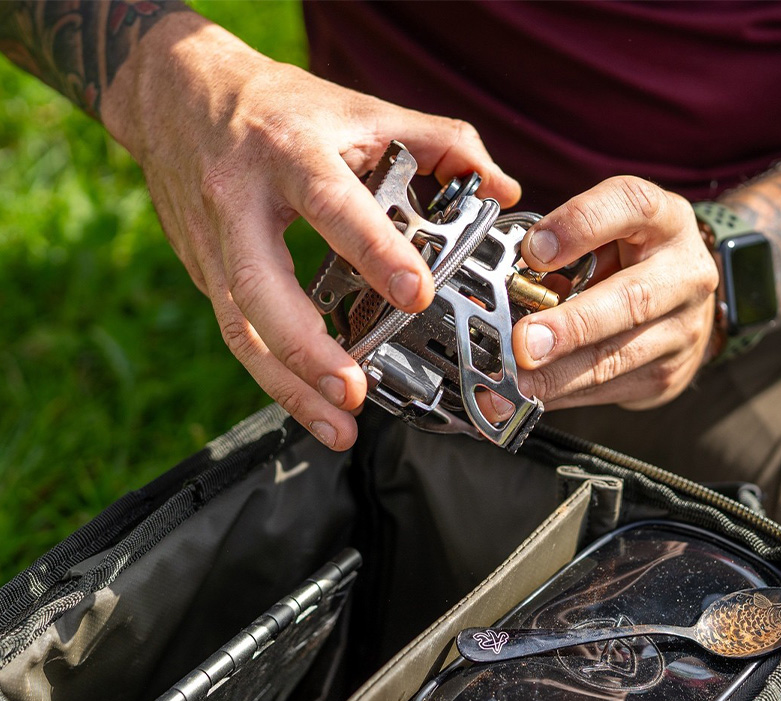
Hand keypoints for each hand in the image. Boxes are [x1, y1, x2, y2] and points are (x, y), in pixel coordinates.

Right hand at [101, 11, 519, 449]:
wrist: (175, 92)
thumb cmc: (279, 107)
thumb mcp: (361, 108)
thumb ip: (441, 143)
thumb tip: (505, 189)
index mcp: (290, 152)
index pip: (332, 204)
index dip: (374, 249)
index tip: (415, 294)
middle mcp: (240, 201)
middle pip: (261, 284)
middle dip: (308, 348)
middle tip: (354, 393)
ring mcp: (213, 242)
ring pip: (240, 327)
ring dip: (288, 386)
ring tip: (338, 428)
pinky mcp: (203, 272)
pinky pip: (236, 333)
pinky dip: (275, 378)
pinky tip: (311, 408)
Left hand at [512, 177, 717, 410]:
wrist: (686, 307)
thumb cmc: (631, 260)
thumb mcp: (608, 231)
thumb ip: (566, 244)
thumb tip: (507, 279)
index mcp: (663, 220)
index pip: (630, 205)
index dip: (580, 226)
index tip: (533, 251)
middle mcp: (682, 273)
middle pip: (631, 300)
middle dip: (571, 327)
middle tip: (524, 344)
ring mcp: (681, 329)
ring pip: (616, 357)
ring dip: (558, 375)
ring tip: (516, 383)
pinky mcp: (666, 375)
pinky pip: (607, 389)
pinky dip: (561, 394)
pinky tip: (530, 397)